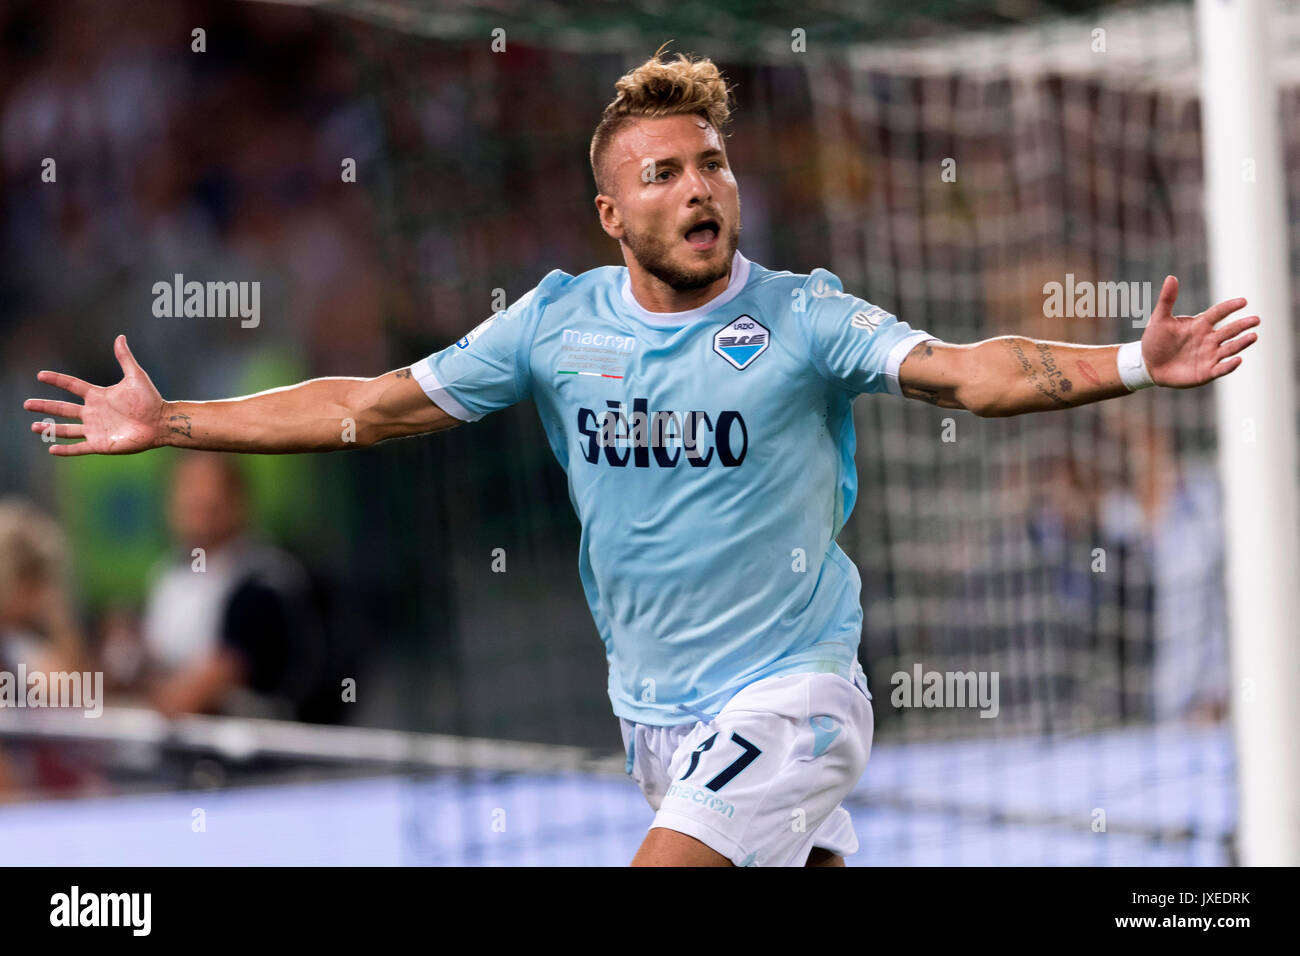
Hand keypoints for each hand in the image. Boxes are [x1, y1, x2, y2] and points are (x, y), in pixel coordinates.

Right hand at [24, 335, 165, 454]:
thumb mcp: (136, 376)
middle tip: (26, 404)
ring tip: (33, 427)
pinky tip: (52, 449)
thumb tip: (120, 337)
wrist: (162, 422)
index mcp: (98, 396)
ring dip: (50, 429)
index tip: (40, 375)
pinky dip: (66, 450)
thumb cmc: (151, 400)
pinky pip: (79, 448)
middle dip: (45, 406)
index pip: (72, 386)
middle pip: (63, 408)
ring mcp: (96, 429)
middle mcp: (93, 412)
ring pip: (67, 429)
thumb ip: (125, 358)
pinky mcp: (101, 444)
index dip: (57, 380)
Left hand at [1140, 276, 1259, 387]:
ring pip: (1230, 348)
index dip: (1230, 307)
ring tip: (1253, 336)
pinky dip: (1230, 365)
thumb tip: (1171, 277)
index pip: (1219, 313)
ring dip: (1242, 343)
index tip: (1243, 301)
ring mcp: (1209, 355)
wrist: (1148, 365)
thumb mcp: (1159, 319)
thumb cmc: (1155, 340)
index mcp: (1200, 324)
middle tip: (1256, 319)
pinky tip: (1238, 359)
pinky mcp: (1207, 372)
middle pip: (1230, 330)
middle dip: (1243, 325)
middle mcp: (1209, 339)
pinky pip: (1221, 368)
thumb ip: (1167, 299)